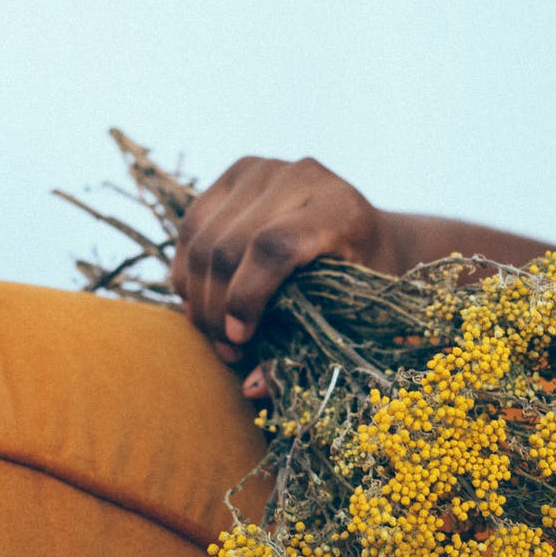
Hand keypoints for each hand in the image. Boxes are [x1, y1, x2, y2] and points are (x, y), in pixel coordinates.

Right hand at [171, 156, 390, 364]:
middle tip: (228, 350)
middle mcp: (302, 176)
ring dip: (198, 294)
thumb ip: (306, 350)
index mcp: (340, 209)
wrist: (366, 233)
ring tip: (213, 333)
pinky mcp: (236, 173)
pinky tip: (201, 304)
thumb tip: (251, 388)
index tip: (240, 339)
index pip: (274, 247)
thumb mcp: (350, 316)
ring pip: (202, 236)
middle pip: (230, 244)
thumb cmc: (365, 285)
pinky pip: (192, 225)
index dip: (247, 296)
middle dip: (218, 307)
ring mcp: (265, 168)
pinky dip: (188, 270)